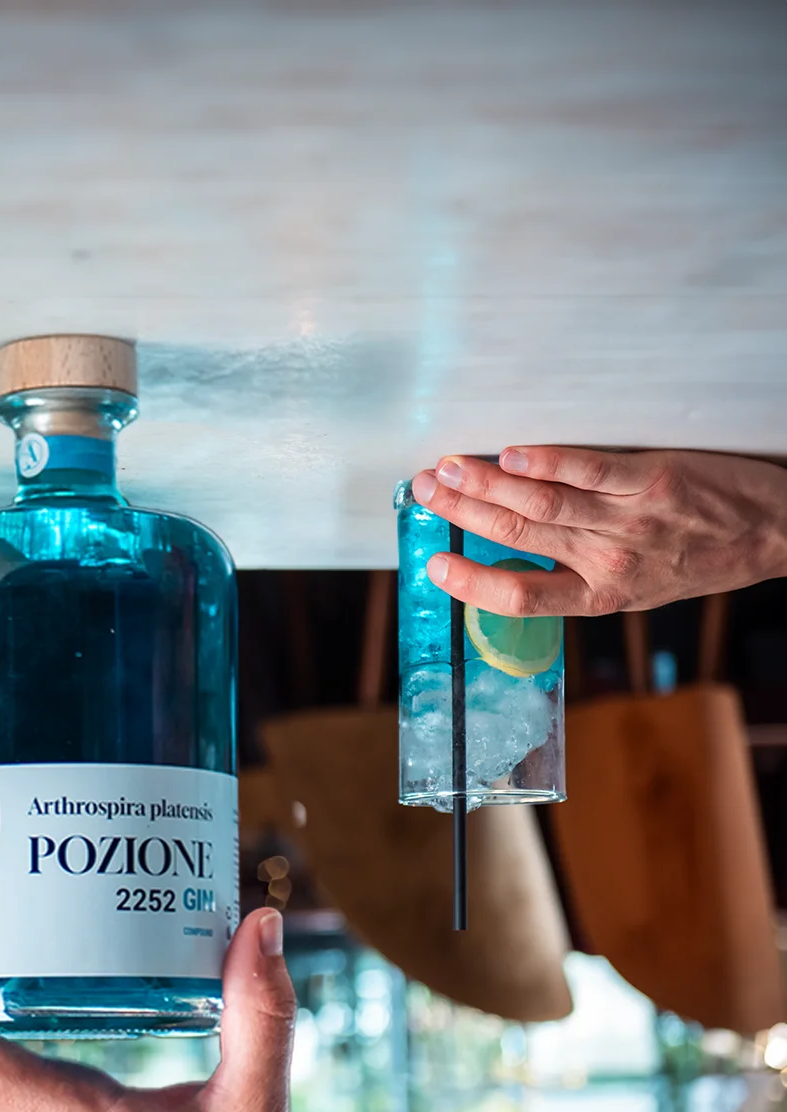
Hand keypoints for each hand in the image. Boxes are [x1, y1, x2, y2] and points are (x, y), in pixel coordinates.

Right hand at [410, 447, 786, 615]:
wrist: (777, 532)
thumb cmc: (703, 558)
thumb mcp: (640, 588)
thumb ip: (581, 574)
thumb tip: (518, 556)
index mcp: (601, 594)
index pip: (520, 597)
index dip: (471, 584)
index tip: (433, 566)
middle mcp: (608, 560)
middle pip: (518, 535)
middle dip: (462, 512)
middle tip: (422, 492)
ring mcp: (628, 519)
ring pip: (541, 503)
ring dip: (486, 483)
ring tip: (446, 468)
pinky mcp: (651, 478)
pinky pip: (589, 469)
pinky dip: (547, 461)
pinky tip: (511, 452)